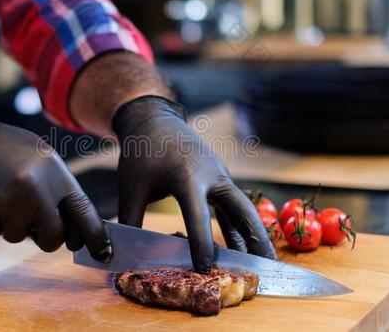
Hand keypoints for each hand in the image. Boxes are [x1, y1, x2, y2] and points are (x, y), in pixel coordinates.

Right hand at [0, 108, 110, 260]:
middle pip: (56, 235)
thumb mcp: (37, 156)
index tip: (102, 251)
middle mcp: (38, 187)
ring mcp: (13, 201)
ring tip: (0, 195)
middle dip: (47, 238)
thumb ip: (56, 187)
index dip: (94, 235)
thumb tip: (75, 226)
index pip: (84, 210)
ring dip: (11, 224)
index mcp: (55, 171)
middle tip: (35, 227)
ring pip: (21, 236)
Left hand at [113, 96, 276, 272]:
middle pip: (240, 209)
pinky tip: (242, 248)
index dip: (201, 243)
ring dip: (254, 233)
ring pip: (243, 208)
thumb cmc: (142, 153)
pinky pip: (232, 206)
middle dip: (254, 237)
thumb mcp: (131, 188)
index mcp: (187, 176)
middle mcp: (211, 175)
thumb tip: (122, 252)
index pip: (197, 215)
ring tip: (266, 262)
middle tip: (267, 265)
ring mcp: (219, 176)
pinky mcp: (220, 179)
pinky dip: (239, 226)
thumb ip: (129, 221)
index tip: (204, 267)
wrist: (155, 121)